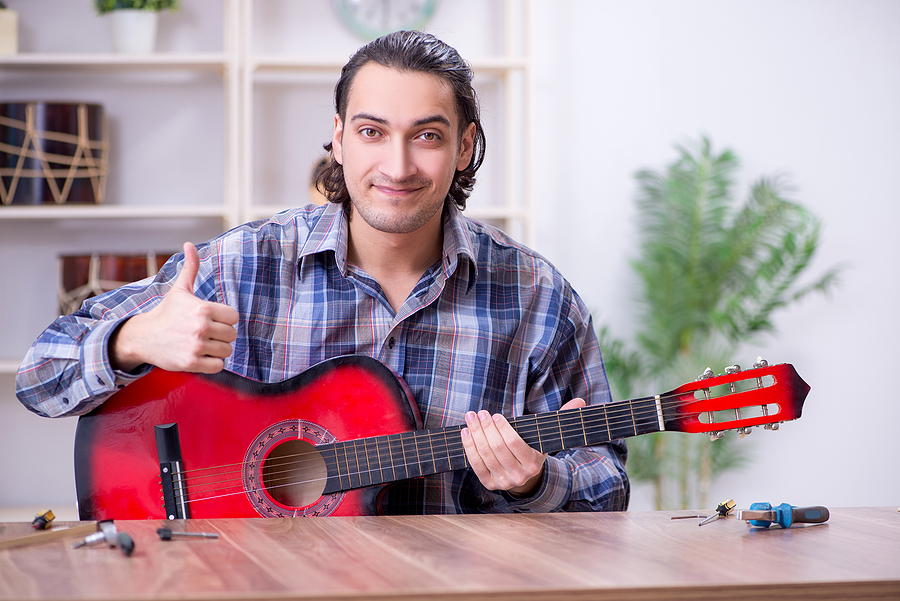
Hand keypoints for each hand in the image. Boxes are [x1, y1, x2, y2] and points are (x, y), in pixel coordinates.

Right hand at [109, 242, 238, 373]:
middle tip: (205, 333)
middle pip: (232, 335)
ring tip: (202, 344)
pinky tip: (200, 355)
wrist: (143, 336)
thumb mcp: (179, 289)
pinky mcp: (191, 362)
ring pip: (227, 351)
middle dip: (221, 335)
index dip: (225, 319)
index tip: (212, 320)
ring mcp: (196, 345)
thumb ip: (191, 267)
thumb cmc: (166, 312)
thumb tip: (190, 244)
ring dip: (217, 350)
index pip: (234, 317)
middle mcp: (201, 326)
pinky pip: (218, 366)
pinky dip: (212, 363)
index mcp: (203, 308)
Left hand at [461, 398, 586, 496]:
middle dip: (485, 428)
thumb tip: (580, 402)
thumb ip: (562, 418)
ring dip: (475, 434)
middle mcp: (519, 475)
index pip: (515, 443)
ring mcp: (503, 481)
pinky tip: (466, 433)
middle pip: (497, 448)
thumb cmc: (533, 449)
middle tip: (480, 413)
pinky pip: (476, 464)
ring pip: (485, 454)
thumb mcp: (546, 436)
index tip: (495, 415)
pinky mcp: (489, 484)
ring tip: (471, 418)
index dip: (502, 428)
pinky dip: (469, 447)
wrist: (525, 477)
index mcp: (533, 463)